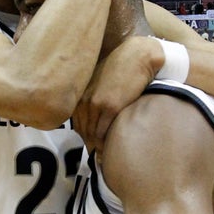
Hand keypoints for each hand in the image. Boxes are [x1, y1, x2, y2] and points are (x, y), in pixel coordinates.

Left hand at [73, 36, 159, 152]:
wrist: (137, 57)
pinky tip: (110, 148)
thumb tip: (94, 115)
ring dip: (98, 146)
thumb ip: (92, 96)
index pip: (77, 123)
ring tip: (105, 155)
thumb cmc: (121, 68)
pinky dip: (105, 143)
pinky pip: (103, 132)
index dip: (85, 136)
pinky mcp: (110, 107)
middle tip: (100, 155)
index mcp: (79, 93)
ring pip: (92, 134)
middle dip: (91, 144)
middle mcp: (83, 99)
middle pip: (83, 131)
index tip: (93, 145)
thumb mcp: (99, 81)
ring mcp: (95, 103)